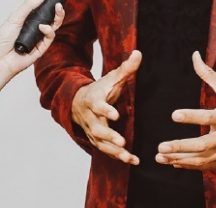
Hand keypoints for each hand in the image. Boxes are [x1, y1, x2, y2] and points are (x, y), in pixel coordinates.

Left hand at [0, 0, 63, 78]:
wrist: (0, 61)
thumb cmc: (2, 40)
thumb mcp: (14, 18)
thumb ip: (28, 6)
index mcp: (24, 16)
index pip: (35, 3)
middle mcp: (33, 25)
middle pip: (48, 14)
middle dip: (55, 7)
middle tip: (57, 2)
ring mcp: (38, 36)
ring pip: (53, 24)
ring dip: (58, 16)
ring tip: (58, 9)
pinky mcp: (42, 46)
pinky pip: (50, 36)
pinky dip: (49, 30)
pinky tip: (43, 28)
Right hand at [72, 50, 141, 165]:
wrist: (77, 102)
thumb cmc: (99, 90)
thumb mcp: (111, 78)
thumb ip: (126, 68)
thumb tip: (138, 53)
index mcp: (94, 100)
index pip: (98, 105)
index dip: (106, 110)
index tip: (115, 114)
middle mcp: (91, 118)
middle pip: (97, 129)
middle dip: (109, 136)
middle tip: (122, 142)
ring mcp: (92, 131)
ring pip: (101, 143)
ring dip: (114, 151)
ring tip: (128, 157)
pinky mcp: (97, 140)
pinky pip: (106, 151)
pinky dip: (118, 157)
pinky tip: (132, 161)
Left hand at [156, 51, 215, 169]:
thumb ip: (207, 74)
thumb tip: (194, 55)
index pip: (208, 116)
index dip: (191, 116)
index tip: (174, 114)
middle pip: (203, 144)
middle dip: (181, 146)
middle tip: (161, 147)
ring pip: (203, 159)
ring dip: (181, 160)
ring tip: (161, 157)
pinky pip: (209, 166)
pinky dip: (192, 166)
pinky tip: (175, 163)